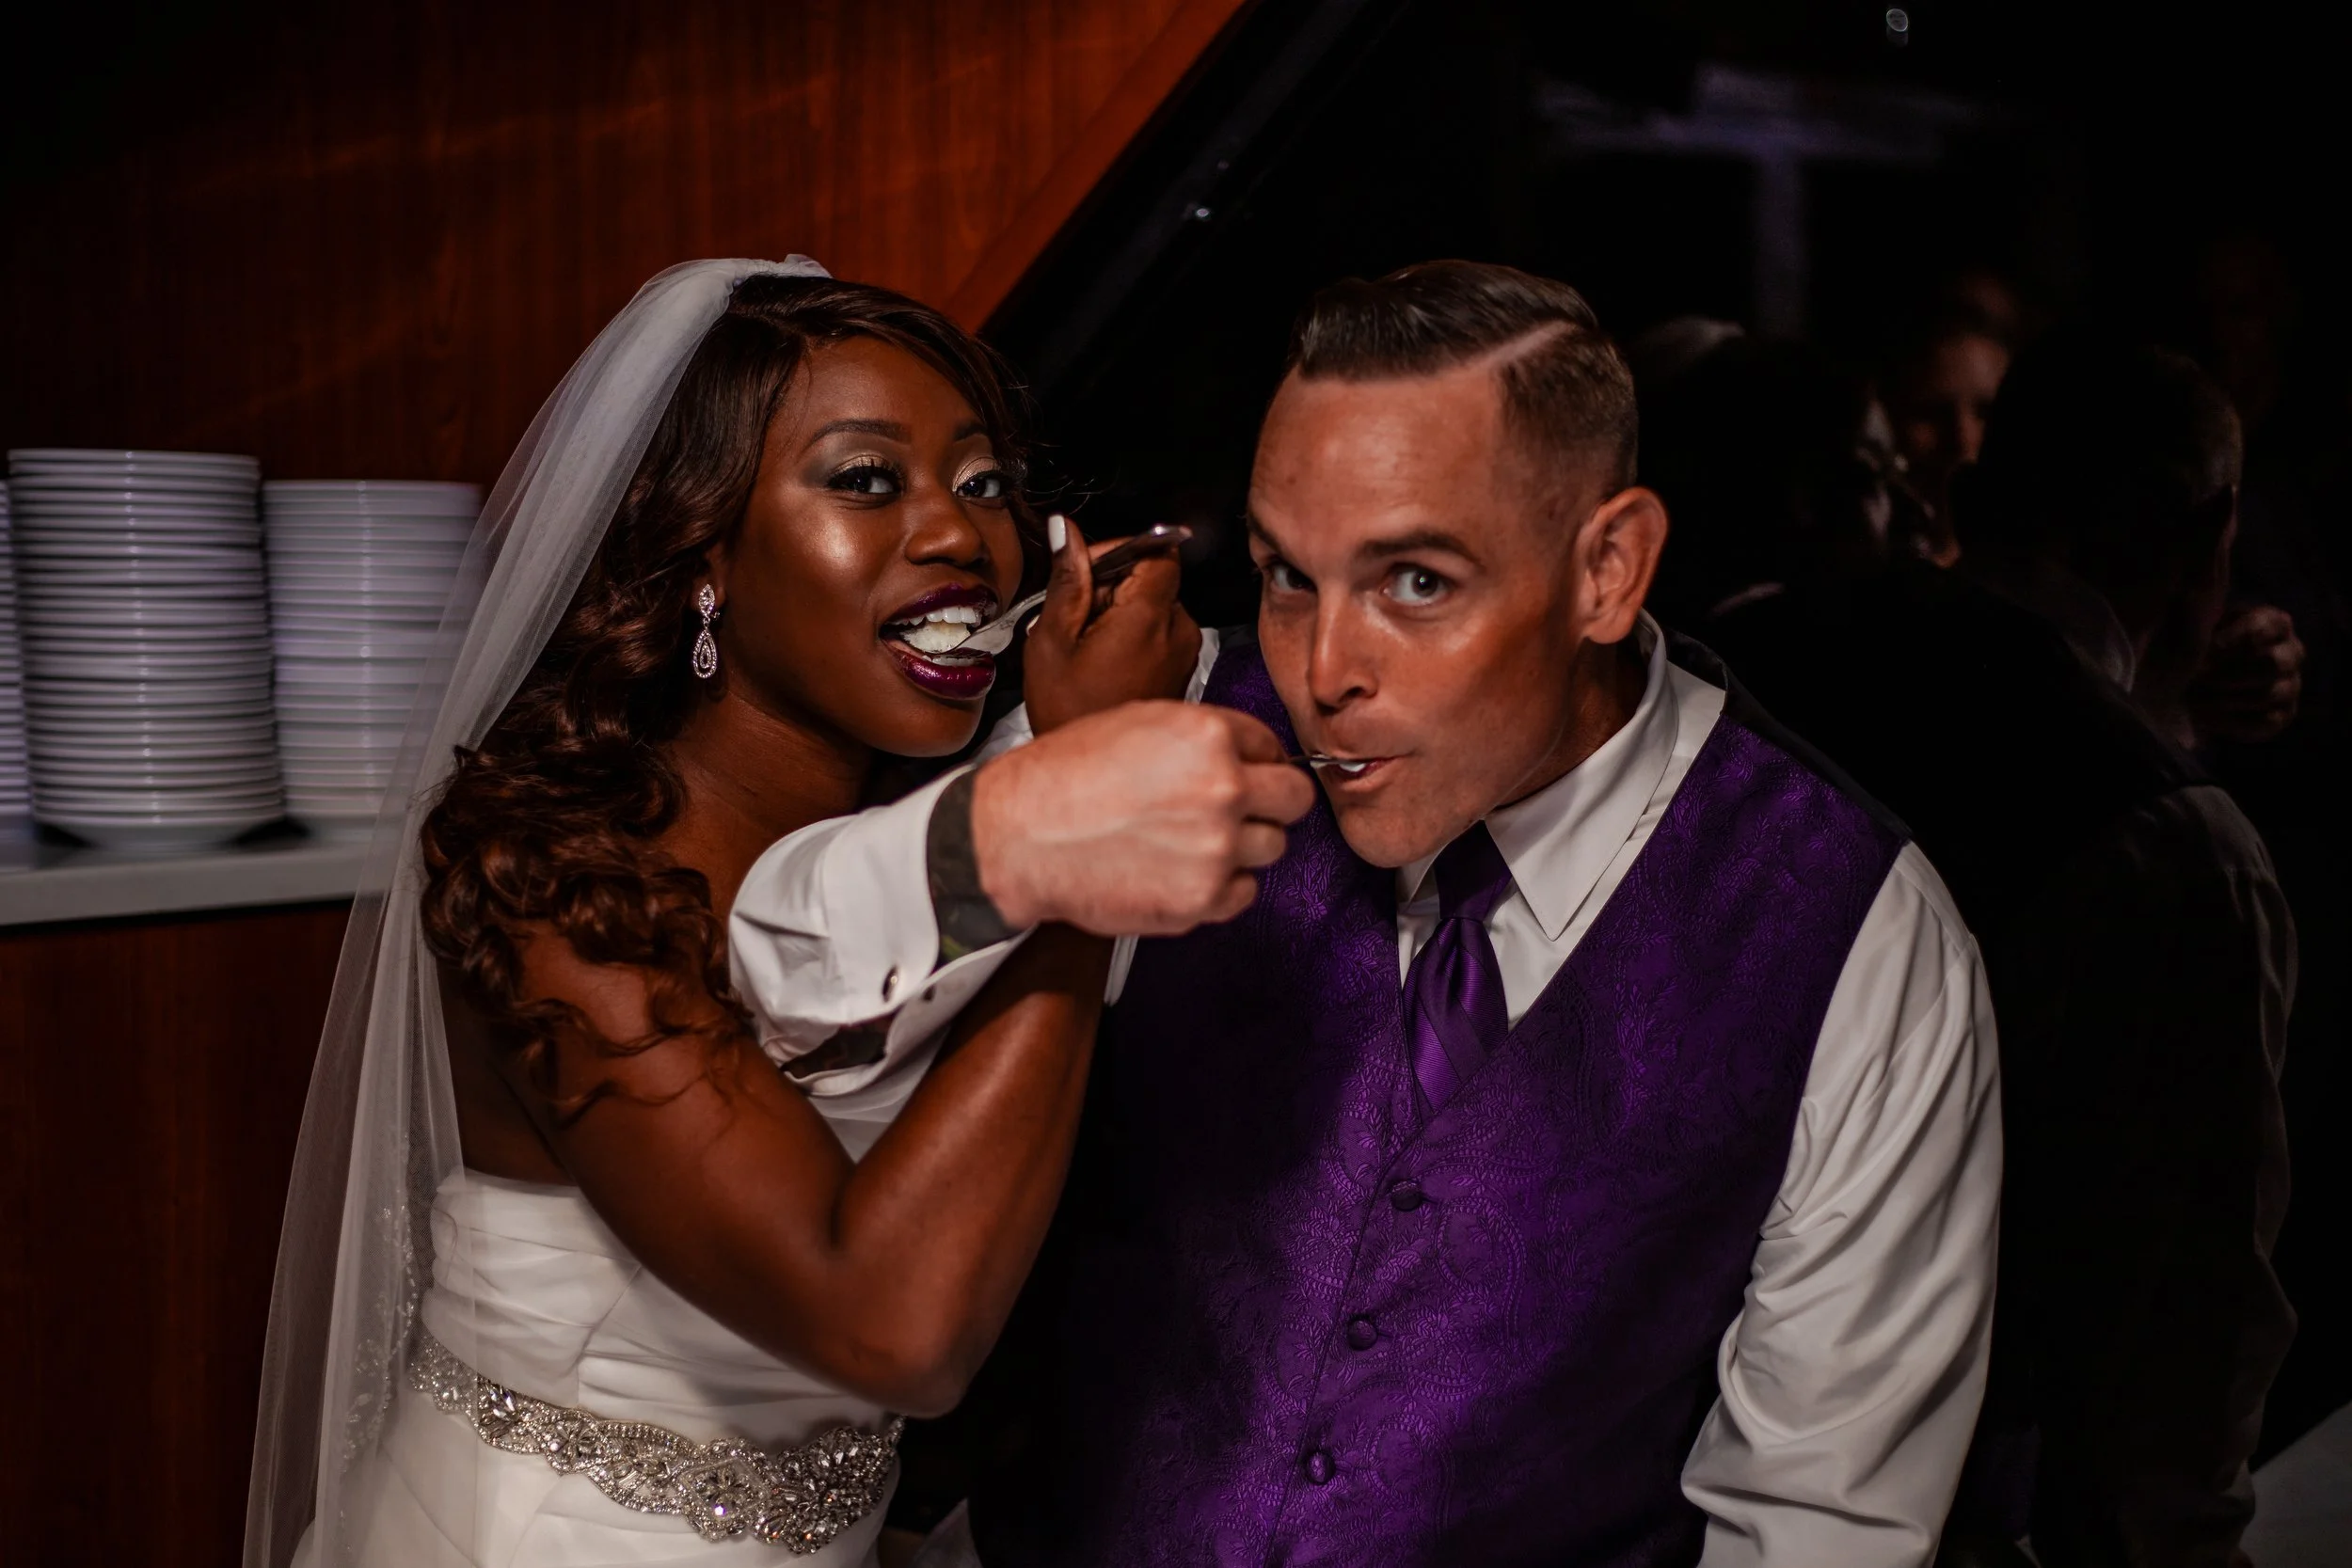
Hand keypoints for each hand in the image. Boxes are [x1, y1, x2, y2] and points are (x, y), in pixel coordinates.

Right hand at [970, 701, 1316, 934]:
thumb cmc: (1065, 776)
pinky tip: (1180, 872)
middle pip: (1295, 800)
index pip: (1273, 746)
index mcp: (1209, 736)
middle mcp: (1223, 789)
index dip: (1256, 761)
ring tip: (1192, 843)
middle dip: (1272, 803)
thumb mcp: (1139, 722)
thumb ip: (1202, 737)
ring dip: (1243, 847)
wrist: (1019, 836)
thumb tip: (1246, 754)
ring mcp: (1216, 848)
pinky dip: (1221, 887)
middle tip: (1239, 811)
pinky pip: (1243, 894)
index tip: (1243, 773)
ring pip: (1273, 848)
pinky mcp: (1201, 899)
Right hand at [1022, 514, 1202, 732]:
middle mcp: (1179, 632)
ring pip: (1155, 603)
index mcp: (1149, 619)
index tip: (1086, 573)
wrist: (1091, 775)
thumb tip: (1064, 529)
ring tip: (1089, 648)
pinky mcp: (1183, 668)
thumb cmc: (1067, 715)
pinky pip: (1160, 631)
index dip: (1119, 551)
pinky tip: (1106, 664)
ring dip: (1120, 612)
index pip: (1157, 550)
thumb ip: (1066, 579)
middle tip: (1078, 621)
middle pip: (1154, 576)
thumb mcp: (1051, 640)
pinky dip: (1132, 636)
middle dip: (1113, 586)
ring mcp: (1186, 652)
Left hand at [2189, 604, 2303, 744]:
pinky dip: (2229, 721)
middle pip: (2272, 664)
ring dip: (2223, 698)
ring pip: (2266, 695)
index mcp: (2274, 622)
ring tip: (2190, 697)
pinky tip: (2201, 716)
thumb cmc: (2196, 645)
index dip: (2237, 637)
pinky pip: (2263, 723)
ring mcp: (2291, 685)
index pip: (2266, 626)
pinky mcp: (2282, 715)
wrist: (2194, 684)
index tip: (2209, 647)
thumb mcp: (2194, 621)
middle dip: (2228, 673)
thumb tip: (2188, 592)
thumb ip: (2196, 606)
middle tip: (2196, 677)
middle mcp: (2292, 652)